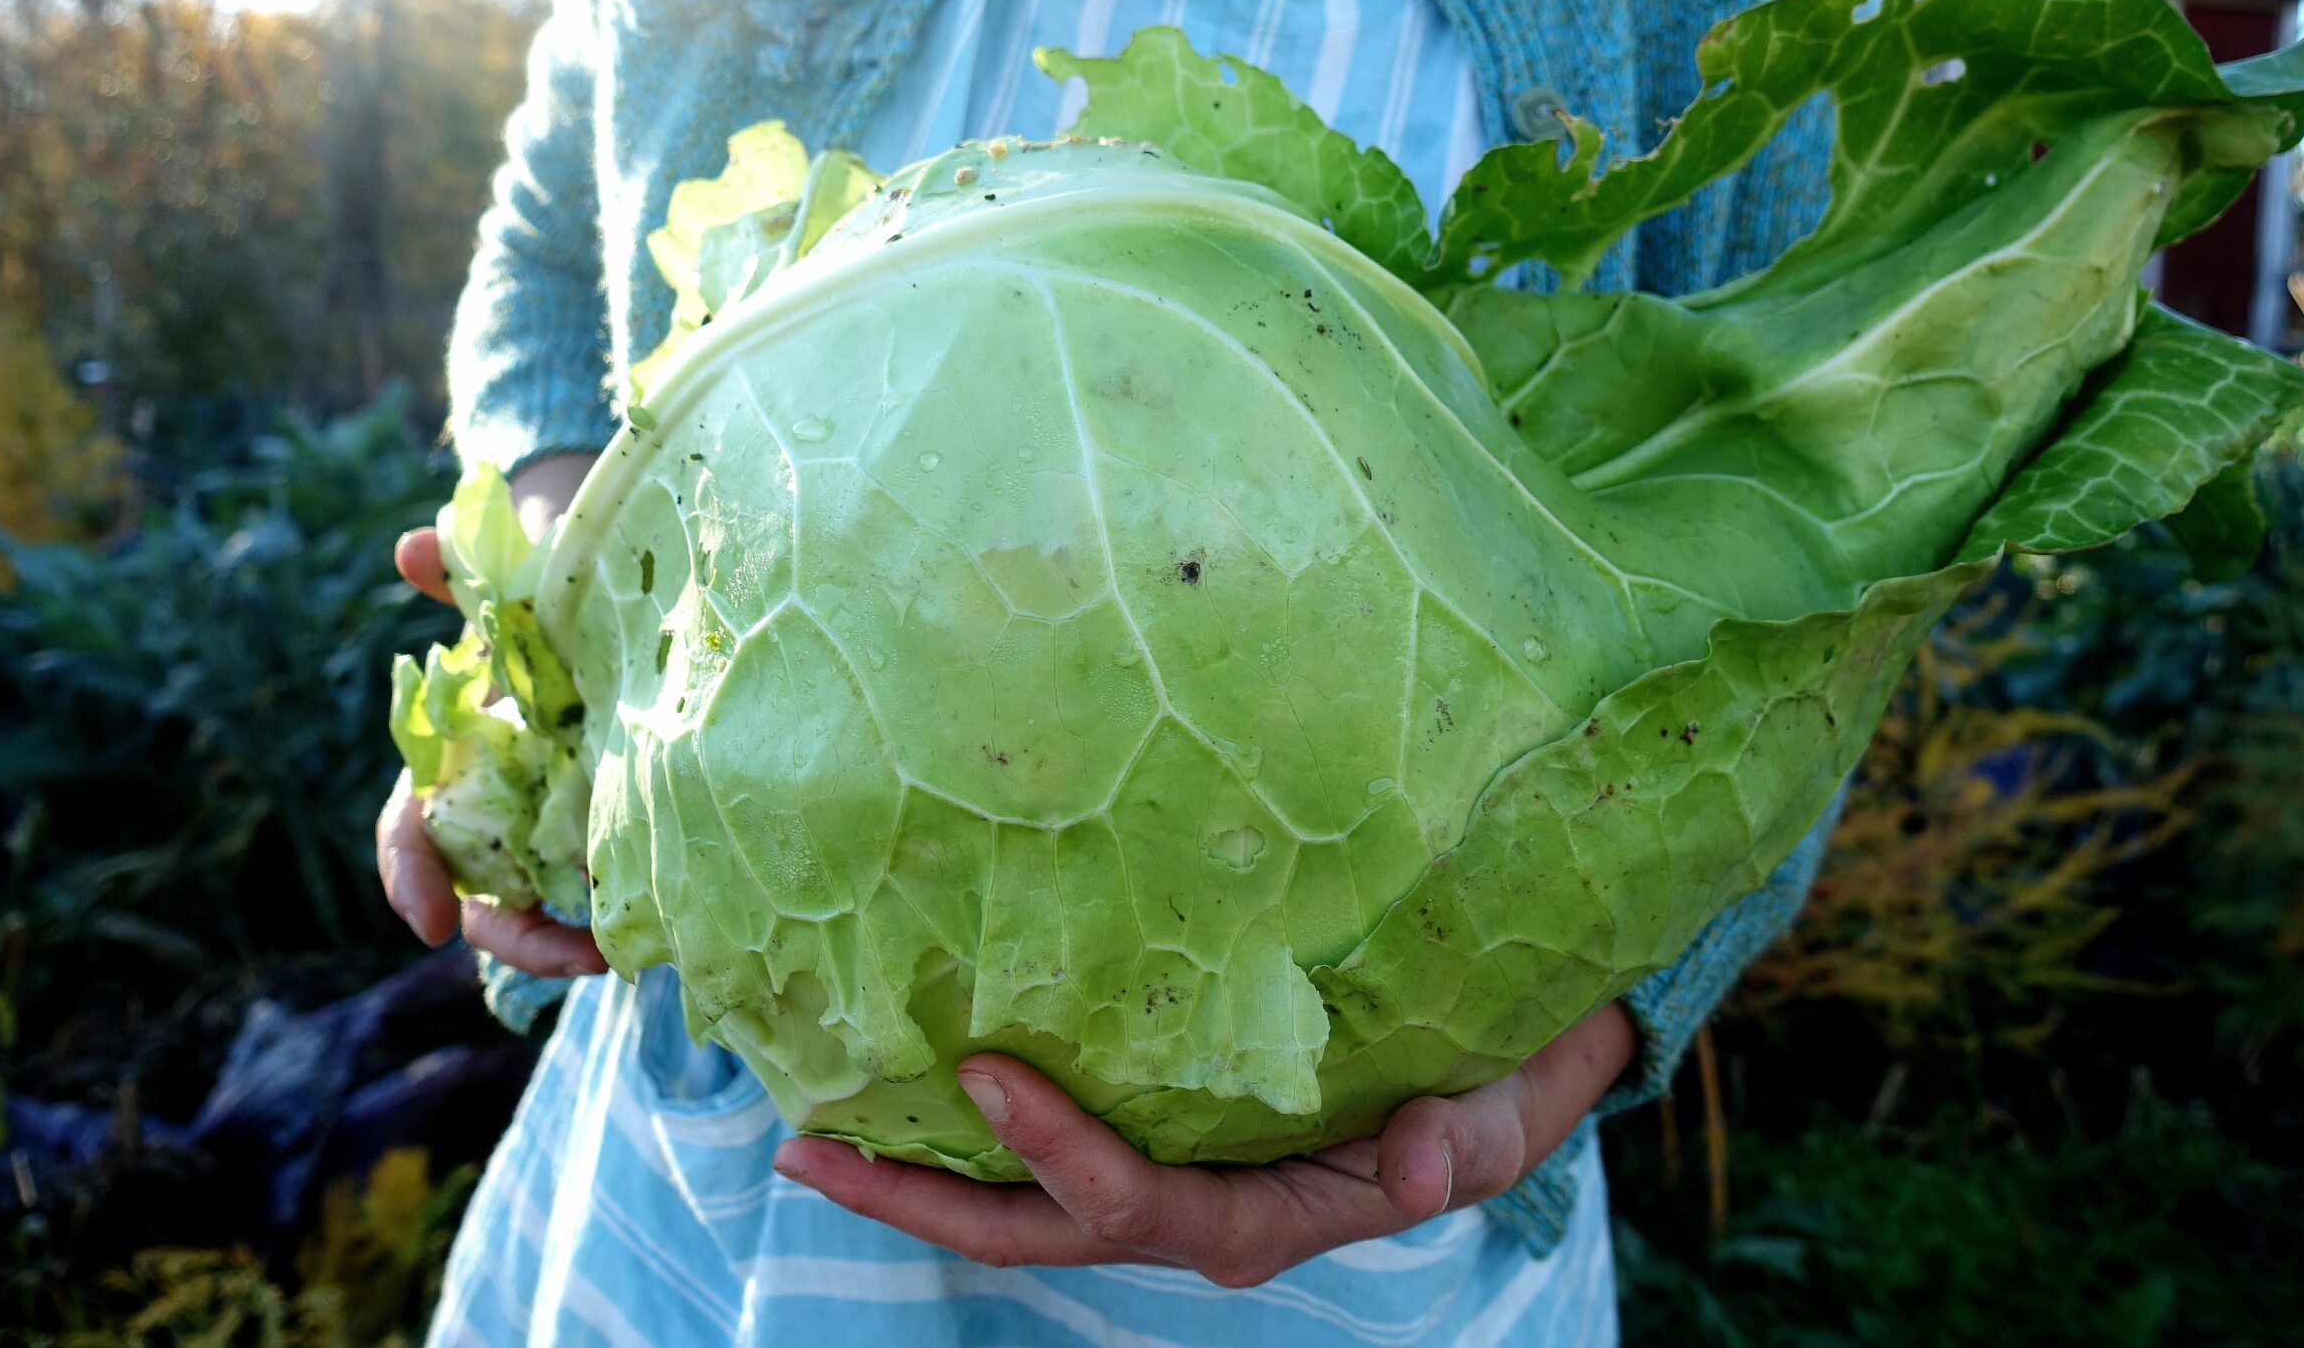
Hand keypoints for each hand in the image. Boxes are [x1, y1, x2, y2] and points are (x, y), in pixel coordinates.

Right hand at [378, 452, 605, 977]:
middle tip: (576, 956)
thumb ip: (461, 574)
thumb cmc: (547, 594)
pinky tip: (669, 920)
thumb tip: (411, 547)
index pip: (412, 829)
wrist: (610, 593)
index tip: (428, 921)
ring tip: (628, 953)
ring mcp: (556, 819)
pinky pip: (608, 880)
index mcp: (459, 757)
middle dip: (519, 937)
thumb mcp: (509, 585)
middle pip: (483, 894)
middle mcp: (500, 802)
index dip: (409, 874)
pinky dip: (623, 906)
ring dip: (573, 939)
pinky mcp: (612, 821)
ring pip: (547, 905)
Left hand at [774, 1000, 1635, 1286]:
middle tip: (804, 1150)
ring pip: (1018, 1208)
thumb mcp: (1499, 1119)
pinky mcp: (1154, 1143)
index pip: (1139, 1206)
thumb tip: (1411, 1164)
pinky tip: (897, 1087)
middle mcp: (1192, 1216)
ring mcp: (1162, 1187)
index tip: (983, 1071)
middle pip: (1033, 1232)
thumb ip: (1462, 1143)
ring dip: (914, 1177)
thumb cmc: (1494, 1091)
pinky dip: (964, 1140)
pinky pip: (1042, 1158)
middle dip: (918, 1199)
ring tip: (807, 1135)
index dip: (1059, 1153)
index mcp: (1260, 1220)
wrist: (1495, 1082)